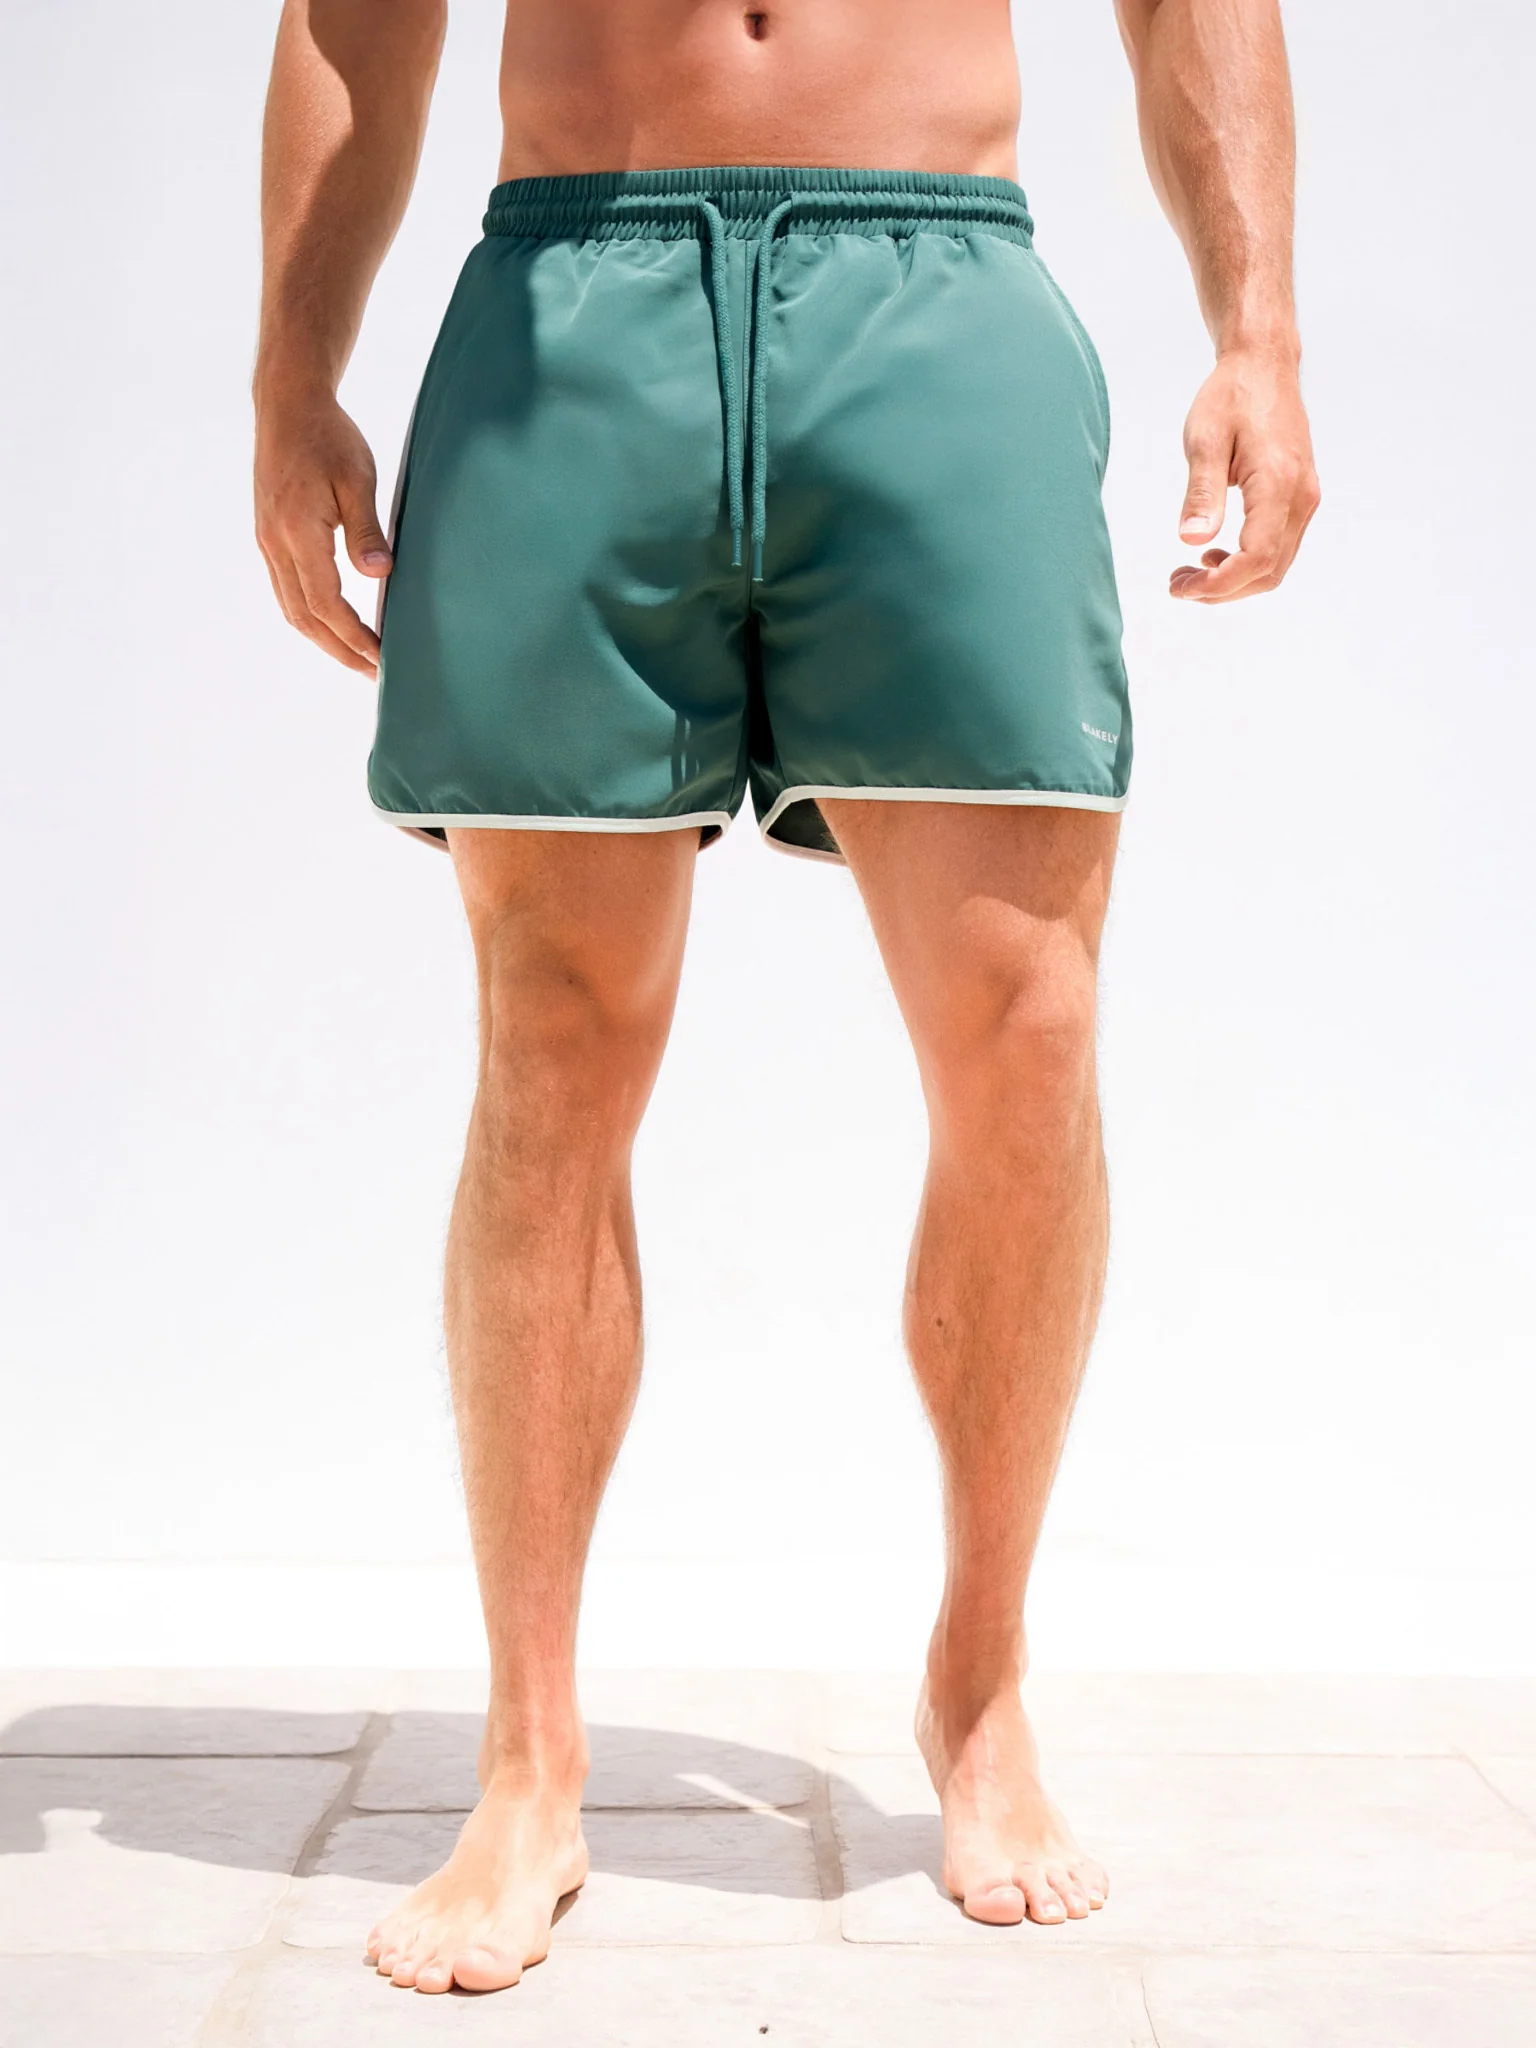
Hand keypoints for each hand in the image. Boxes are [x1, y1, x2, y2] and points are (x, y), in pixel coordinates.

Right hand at [254, 387, 391, 672]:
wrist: (287, 405)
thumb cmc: (328, 436)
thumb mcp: (357, 478)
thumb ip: (366, 529)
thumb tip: (380, 573)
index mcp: (298, 532)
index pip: (326, 604)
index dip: (354, 638)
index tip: (383, 658)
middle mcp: (275, 543)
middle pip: (305, 618)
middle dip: (340, 651)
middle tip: (374, 674)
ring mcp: (267, 541)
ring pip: (292, 608)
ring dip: (324, 639)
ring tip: (357, 656)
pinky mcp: (269, 536)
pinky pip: (287, 590)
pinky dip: (311, 616)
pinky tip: (334, 623)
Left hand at [1171, 347, 1319, 601]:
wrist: (1263, 366)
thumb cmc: (1232, 396)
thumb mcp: (1204, 440)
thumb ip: (1201, 492)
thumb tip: (1191, 539)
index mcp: (1279, 484)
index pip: (1257, 557)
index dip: (1219, 583)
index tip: (1180, 586)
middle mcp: (1301, 497)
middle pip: (1269, 571)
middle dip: (1222, 590)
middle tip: (1178, 584)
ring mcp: (1304, 499)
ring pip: (1276, 565)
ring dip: (1234, 581)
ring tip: (1191, 572)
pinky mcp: (1299, 497)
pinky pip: (1279, 547)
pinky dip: (1247, 563)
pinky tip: (1214, 552)